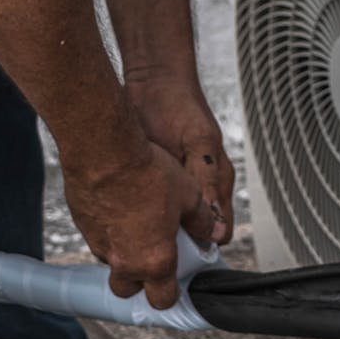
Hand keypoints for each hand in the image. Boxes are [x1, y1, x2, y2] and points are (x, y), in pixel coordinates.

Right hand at [61, 137, 215, 308]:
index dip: (171, 293)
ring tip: (137, 225)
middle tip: (153, 257)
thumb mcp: (189, 195)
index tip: (177, 282)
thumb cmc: (147, 172)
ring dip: (123, 253)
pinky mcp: (82, 225)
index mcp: (154, 259)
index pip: (162, 299)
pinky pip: (96, 238)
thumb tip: (213, 232)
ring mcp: (99, 244)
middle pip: (128, 290)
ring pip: (111, 262)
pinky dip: (107, 230)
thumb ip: (202, 221)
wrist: (105, 150)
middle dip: (140, 281)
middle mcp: (124, 260)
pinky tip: (118, 206)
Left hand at [127, 75, 235, 244]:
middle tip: (151, 248)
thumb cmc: (178, 105)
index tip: (180, 256)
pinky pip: (147, 210)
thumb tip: (216, 228)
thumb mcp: (197, 142)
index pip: (217, 231)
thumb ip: (207, 181)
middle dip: (173, 244)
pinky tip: (122, 215)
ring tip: (134, 235)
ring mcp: (173, 186)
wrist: (150, 82)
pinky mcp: (150, 181)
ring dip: (153, 231)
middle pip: (190, 234)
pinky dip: (136, 216)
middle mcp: (197, 188)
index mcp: (216, 182)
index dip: (203, 247)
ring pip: (166, 225)